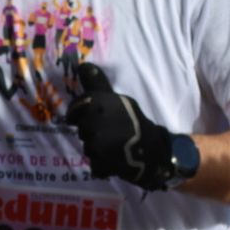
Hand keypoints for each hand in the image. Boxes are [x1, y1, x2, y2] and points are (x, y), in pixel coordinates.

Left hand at [65, 63, 174, 190]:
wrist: (154, 148)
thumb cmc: (135, 121)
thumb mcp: (118, 99)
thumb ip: (97, 84)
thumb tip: (82, 65)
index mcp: (100, 105)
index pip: (78, 106)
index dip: (76, 112)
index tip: (78, 116)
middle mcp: (96, 124)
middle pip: (82, 129)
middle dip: (91, 131)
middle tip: (108, 131)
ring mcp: (98, 146)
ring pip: (87, 147)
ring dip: (96, 148)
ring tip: (113, 144)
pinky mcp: (102, 164)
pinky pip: (95, 165)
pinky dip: (102, 165)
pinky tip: (114, 159)